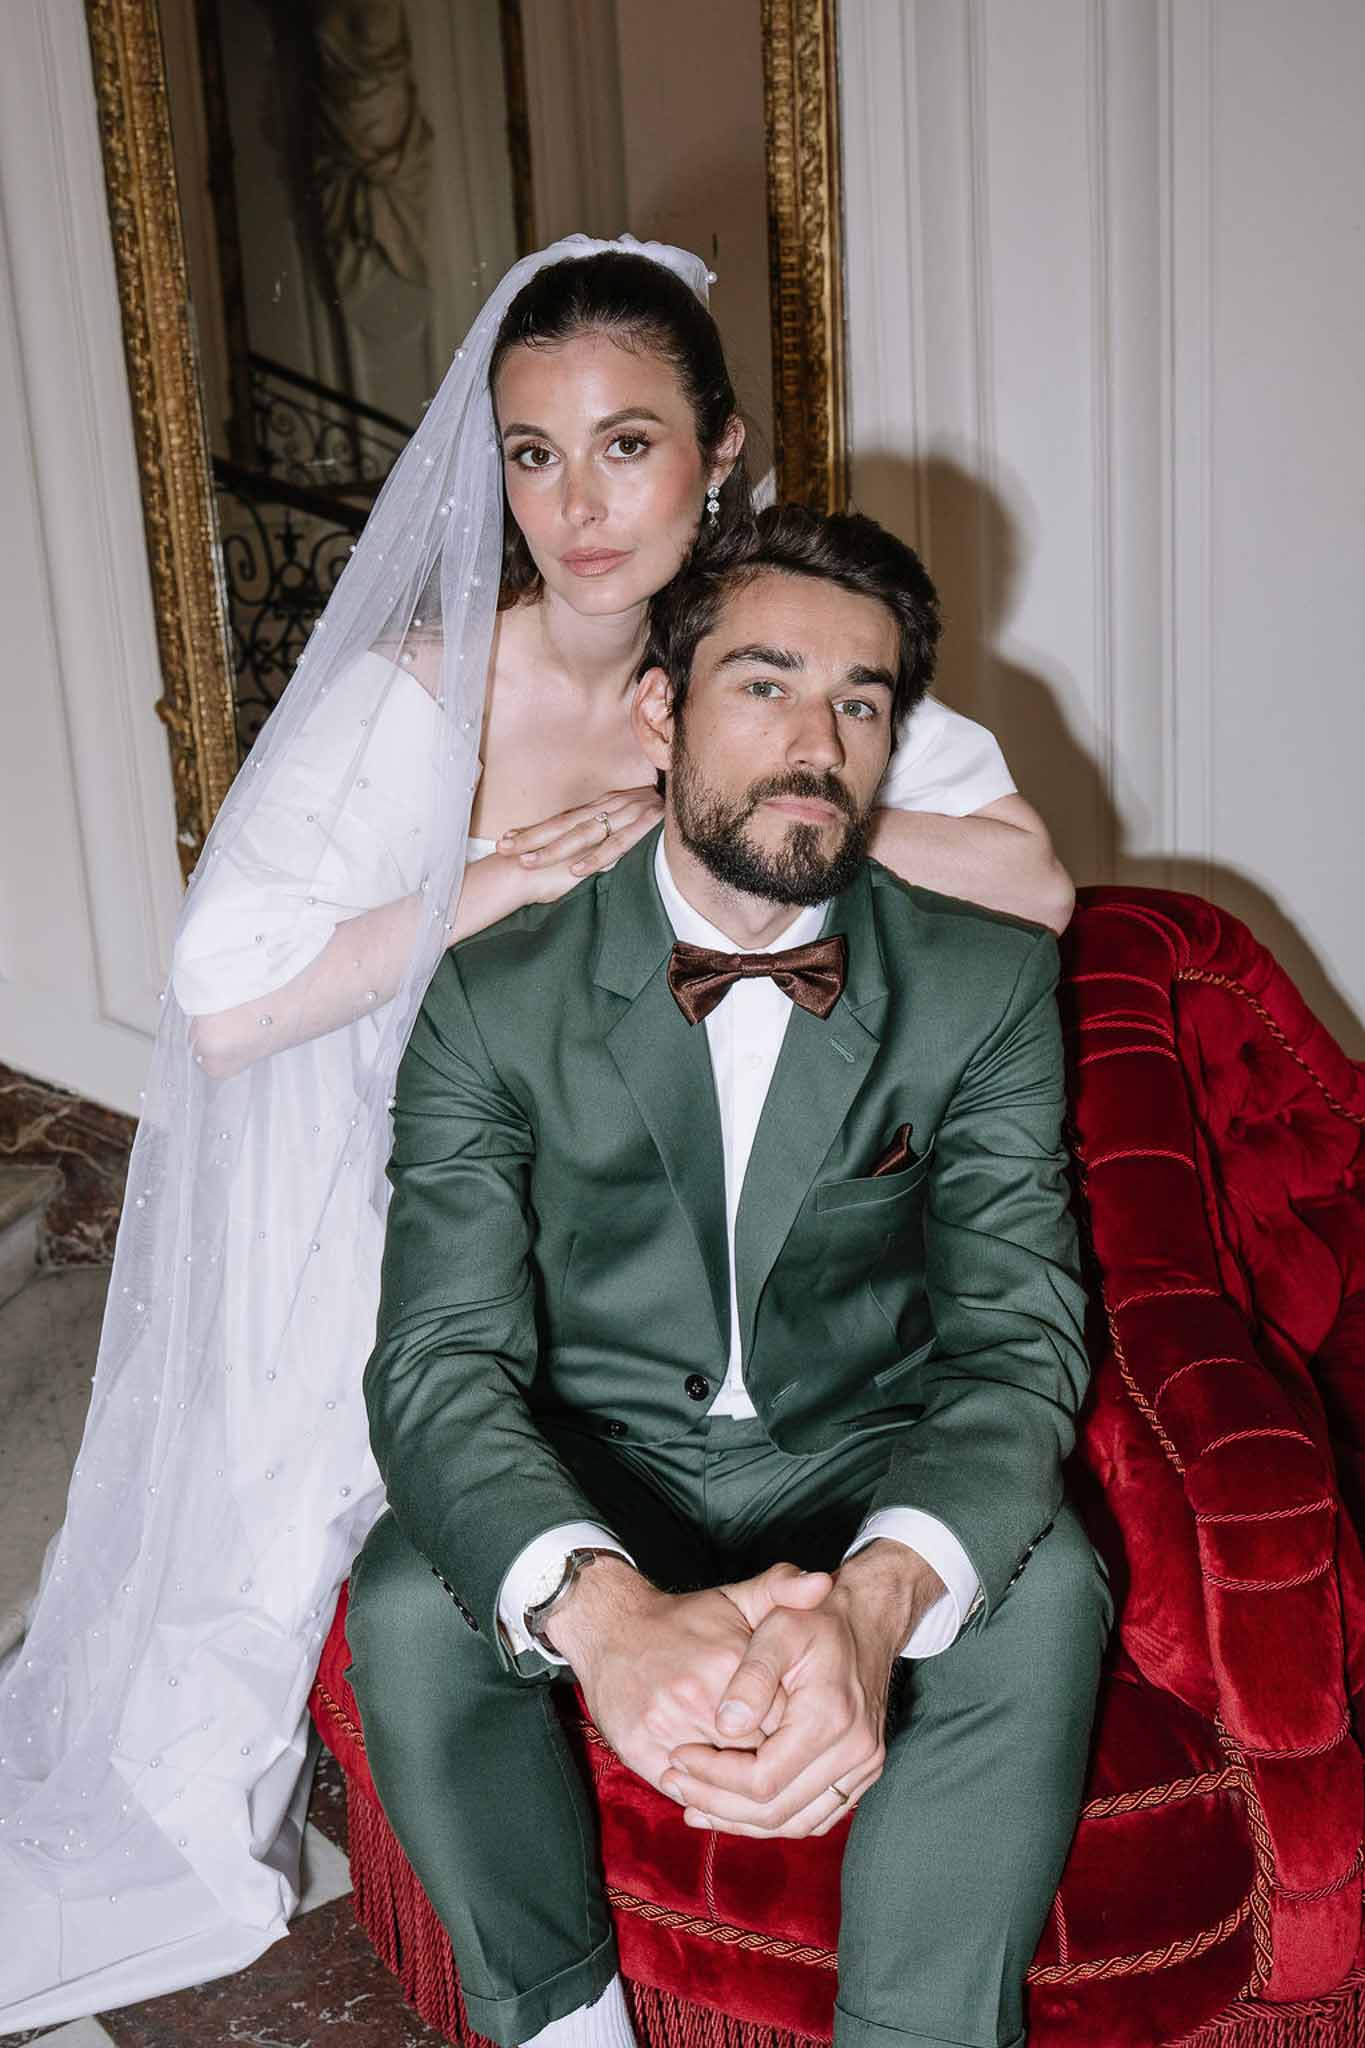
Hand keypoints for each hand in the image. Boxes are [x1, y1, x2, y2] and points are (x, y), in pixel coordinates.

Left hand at [498, 785, 663, 883]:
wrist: (702, 795)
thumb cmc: (662, 816)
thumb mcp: (629, 818)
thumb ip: (606, 831)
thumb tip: (579, 849)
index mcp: (604, 806)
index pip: (562, 819)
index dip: (533, 830)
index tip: (504, 841)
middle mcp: (611, 807)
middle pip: (565, 824)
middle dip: (532, 837)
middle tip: (504, 849)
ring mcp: (629, 816)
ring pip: (585, 834)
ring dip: (555, 849)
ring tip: (529, 861)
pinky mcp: (647, 829)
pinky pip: (618, 845)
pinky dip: (597, 857)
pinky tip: (576, 869)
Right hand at [551, 1559, 829, 1798]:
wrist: (611, 1630)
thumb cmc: (685, 1622)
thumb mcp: (736, 1597)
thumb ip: (782, 1589)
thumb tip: (822, 1583)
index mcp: (731, 1661)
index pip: (786, 1720)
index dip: (800, 1735)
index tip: (804, 1736)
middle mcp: (699, 1697)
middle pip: (758, 1755)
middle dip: (776, 1765)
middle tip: (787, 1767)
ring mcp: (666, 1727)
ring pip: (723, 1782)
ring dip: (742, 1790)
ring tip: (756, 1782)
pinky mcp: (640, 1750)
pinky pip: (687, 1790)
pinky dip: (707, 1796)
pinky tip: (721, 1791)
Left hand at [661, 1542, 940, 1839]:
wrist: (868, 1620)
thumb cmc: (815, 1619)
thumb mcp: (778, 1629)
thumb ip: (752, 1676)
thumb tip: (726, 1726)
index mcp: (830, 1718)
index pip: (763, 1779)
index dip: (714, 1776)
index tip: (678, 1757)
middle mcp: (855, 1752)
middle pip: (778, 1812)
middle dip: (719, 1805)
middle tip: (675, 1784)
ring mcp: (864, 1767)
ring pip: (796, 1823)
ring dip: (743, 1821)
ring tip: (697, 1805)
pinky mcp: (863, 1773)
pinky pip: (815, 1817)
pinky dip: (774, 1818)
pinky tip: (736, 1807)